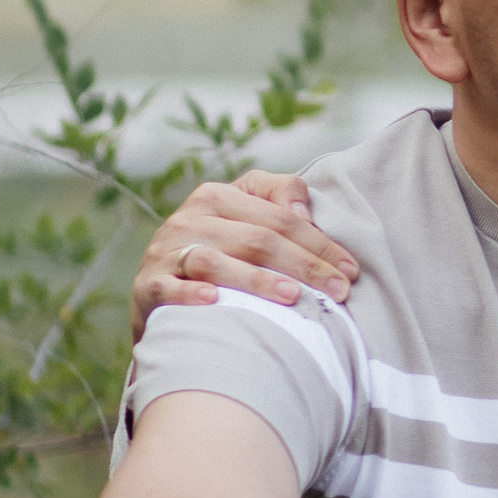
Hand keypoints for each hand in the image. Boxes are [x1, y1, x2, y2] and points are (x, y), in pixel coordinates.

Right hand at [131, 173, 360, 336]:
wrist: (160, 296)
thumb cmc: (220, 254)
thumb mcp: (246, 218)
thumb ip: (279, 199)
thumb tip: (303, 212)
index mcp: (217, 196)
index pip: (280, 216)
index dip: (319, 243)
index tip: (350, 270)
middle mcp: (188, 219)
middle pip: (256, 239)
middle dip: (304, 266)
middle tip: (338, 292)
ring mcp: (164, 253)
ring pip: (216, 262)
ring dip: (256, 280)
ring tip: (293, 297)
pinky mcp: (147, 286)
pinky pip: (169, 289)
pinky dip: (190, 295)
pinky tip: (216, 301)